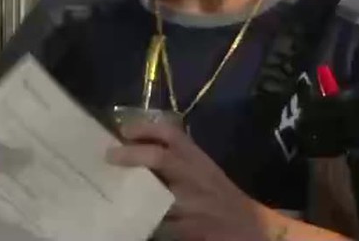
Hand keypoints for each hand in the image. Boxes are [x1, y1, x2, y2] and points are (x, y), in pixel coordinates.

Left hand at [107, 121, 267, 240]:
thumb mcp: (204, 170)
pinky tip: (127, 220)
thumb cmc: (222, 196)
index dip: (146, 128)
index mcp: (198, 160)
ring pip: (154, 196)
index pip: (173, 134)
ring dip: (130, 193)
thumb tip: (135, 149)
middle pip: (161, 158)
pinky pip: (158, 226)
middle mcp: (195, 177)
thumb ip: (178, 160)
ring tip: (108, 191)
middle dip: (132, 155)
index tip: (124, 131)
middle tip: (109, 156)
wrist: (250, 228)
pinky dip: (141, 222)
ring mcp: (192, 204)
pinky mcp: (188, 230)